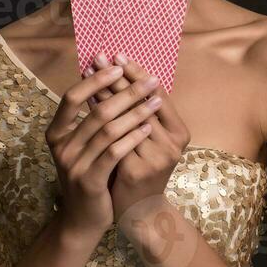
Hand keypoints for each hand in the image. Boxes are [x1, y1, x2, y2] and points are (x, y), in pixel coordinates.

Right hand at [45, 62, 162, 239]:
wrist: (82, 220)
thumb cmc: (89, 175)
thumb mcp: (84, 146)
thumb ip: (91, 119)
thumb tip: (110, 81)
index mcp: (56, 133)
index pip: (71, 98)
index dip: (95, 80)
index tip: (119, 65)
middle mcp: (61, 147)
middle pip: (96, 110)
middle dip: (125, 91)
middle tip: (149, 79)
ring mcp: (73, 165)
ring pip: (107, 129)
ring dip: (135, 111)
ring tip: (154, 98)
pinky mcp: (90, 181)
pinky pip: (114, 152)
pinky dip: (132, 136)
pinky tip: (148, 126)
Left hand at [87, 54, 189, 224]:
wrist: (141, 212)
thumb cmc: (143, 171)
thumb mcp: (151, 141)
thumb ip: (145, 115)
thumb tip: (126, 77)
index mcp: (180, 133)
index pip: (158, 94)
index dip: (138, 73)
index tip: (118, 55)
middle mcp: (172, 144)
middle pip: (141, 102)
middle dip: (118, 77)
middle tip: (99, 57)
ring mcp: (156, 158)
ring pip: (127, 118)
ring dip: (106, 93)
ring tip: (90, 74)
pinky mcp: (136, 171)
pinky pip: (115, 138)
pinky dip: (100, 118)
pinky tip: (87, 104)